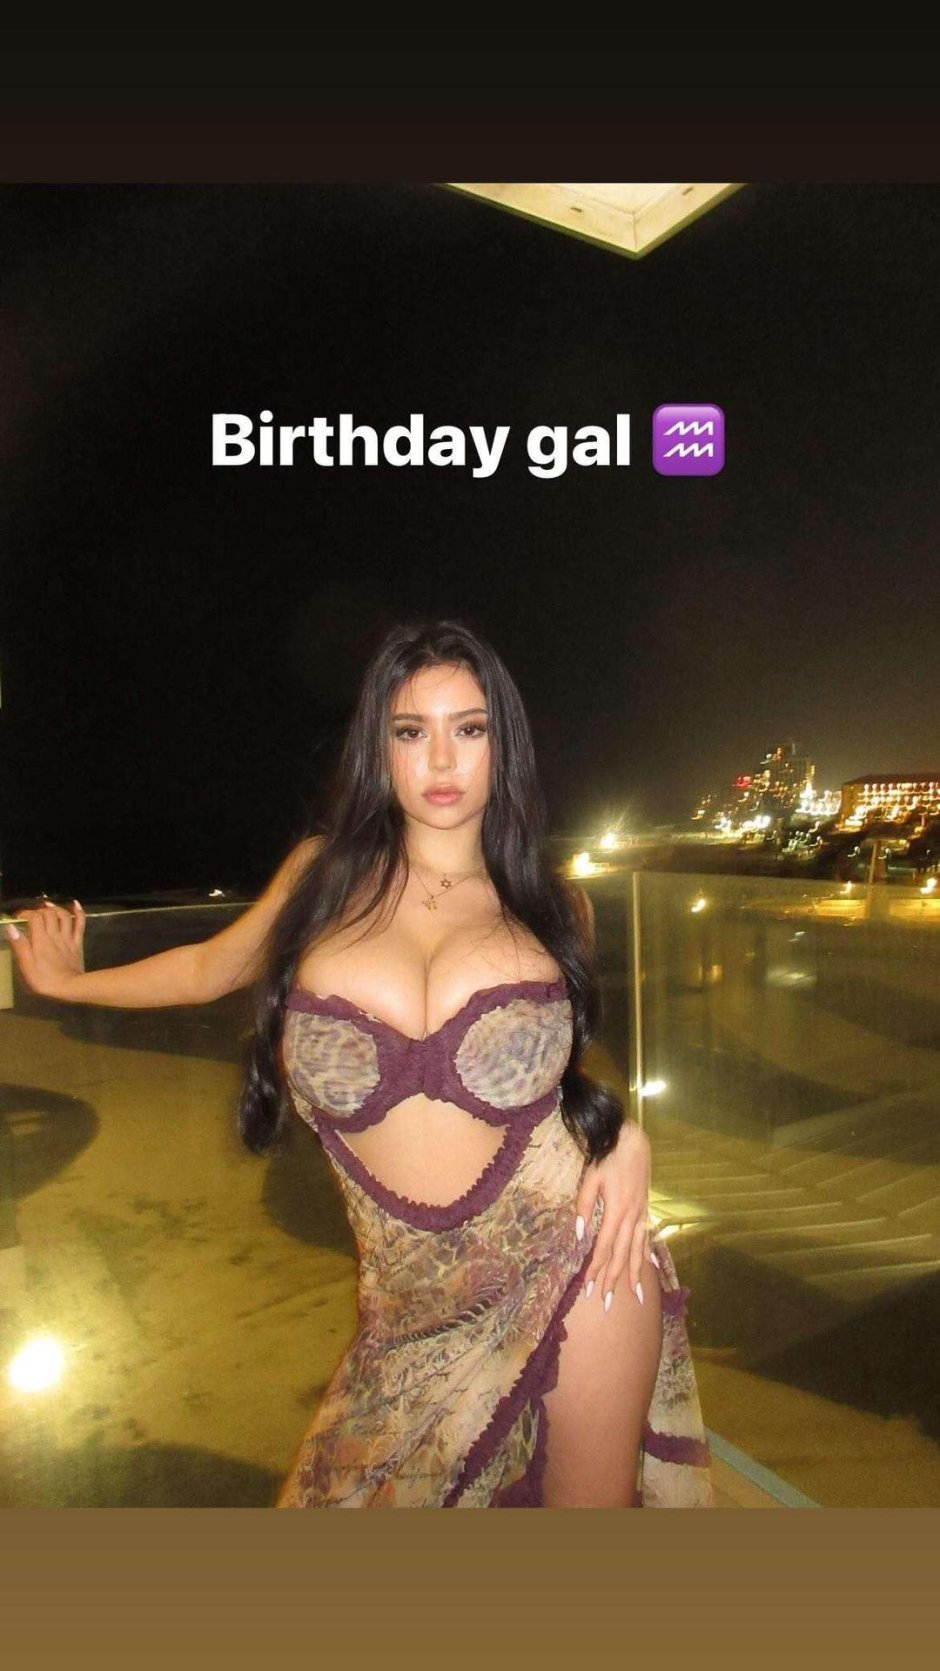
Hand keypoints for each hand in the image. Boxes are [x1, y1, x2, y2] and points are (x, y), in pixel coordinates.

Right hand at [5, 899, 85, 997]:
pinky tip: (75, 904)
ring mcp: (68, 938)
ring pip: (64, 916)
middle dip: (39, 909)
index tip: (19, 916)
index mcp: (40, 940)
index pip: (34, 917)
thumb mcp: (26, 965)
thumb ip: (20, 945)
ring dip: (56, 907)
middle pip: (49, 914)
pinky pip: (80, 924)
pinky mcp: (77, 943)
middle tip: (32, 913)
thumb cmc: (44, 979)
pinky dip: (79, 912)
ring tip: (48, 905)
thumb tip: (10, 927)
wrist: (70, 987)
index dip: (26, 913)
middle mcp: (55, 935)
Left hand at [574, 1120, 651, 1312]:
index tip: (587, 1289)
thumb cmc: (606, 1157)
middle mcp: (632, 1217)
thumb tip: (580, 1236)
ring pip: (638, 1251)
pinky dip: (647, 1255)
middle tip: (605, 1303)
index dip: (595, 1270)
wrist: (631, 1140)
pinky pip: (647, 1238)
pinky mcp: (645, 1209)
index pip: (604, 1248)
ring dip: (634, 1275)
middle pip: (622, 1255)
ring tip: (635, 1297)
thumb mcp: (590, 1178)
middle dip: (613, 1280)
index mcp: (616, 1211)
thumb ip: (584, 1207)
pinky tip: (650, 1268)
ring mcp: (641, 1214)